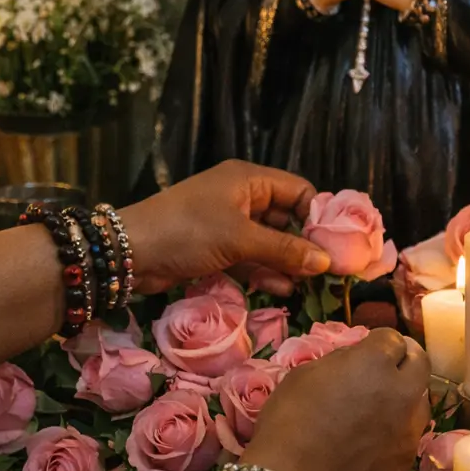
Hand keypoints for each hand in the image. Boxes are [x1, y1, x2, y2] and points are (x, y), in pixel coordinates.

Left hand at [118, 160, 330, 295]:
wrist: (129, 252)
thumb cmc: (186, 232)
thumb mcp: (239, 239)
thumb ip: (284, 250)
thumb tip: (326, 262)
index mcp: (248, 180)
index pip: (298, 190)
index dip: (319, 215)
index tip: (340, 245)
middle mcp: (240, 197)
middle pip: (286, 218)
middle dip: (306, 244)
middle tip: (331, 272)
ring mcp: (226, 223)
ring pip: (268, 241)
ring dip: (287, 262)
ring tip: (310, 286)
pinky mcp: (214, 247)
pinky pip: (249, 257)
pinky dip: (265, 271)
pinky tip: (283, 290)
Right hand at [243, 329, 431, 470]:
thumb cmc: (289, 418)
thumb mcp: (306, 373)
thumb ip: (341, 361)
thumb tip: (356, 360)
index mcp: (375, 362)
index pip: (393, 338)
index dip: (378, 341)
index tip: (366, 347)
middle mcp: (402, 392)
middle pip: (421, 364)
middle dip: (406, 359)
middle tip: (388, 365)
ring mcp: (408, 429)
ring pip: (420, 402)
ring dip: (405, 395)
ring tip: (380, 404)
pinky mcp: (404, 459)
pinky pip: (407, 435)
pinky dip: (395, 429)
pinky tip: (372, 438)